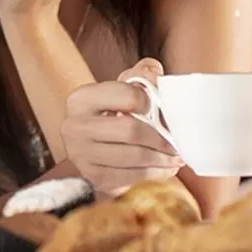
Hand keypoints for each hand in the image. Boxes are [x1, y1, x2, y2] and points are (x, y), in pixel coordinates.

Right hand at [61, 58, 183, 195]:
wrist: (93, 144)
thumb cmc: (114, 112)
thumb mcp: (125, 87)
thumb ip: (143, 74)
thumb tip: (156, 76)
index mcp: (82, 98)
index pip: (127, 96)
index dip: (151, 102)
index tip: (162, 108)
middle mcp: (74, 126)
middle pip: (131, 131)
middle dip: (161, 138)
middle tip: (177, 142)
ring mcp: (81, 154)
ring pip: (135, 157)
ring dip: (162, 158)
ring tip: (175, 155)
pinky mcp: (93, 177)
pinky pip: (132, 177)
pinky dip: (155, 173)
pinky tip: (164, 167)